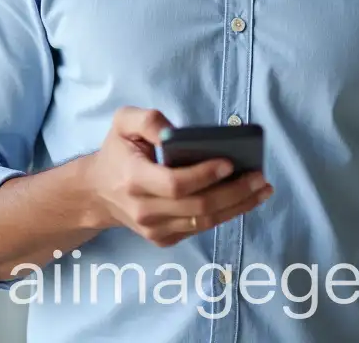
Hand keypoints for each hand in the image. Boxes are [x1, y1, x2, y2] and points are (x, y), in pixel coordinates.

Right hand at [89, 107, 272, 247]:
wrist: (97, 192)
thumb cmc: (117, 151)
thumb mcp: (122, 122)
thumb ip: (147, 119)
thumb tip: (174, 132)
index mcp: (134, 178)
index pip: (175, 184)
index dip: (204, 175)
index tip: (229, 162)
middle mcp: (144, 209)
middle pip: (197, 206)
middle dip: (234, 193)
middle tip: (260, 178)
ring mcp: (153, 229)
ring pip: (203, 221)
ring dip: (237, 207)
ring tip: (261, 189)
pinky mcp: (162, 238)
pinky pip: (199, 228)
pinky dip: (225, 215)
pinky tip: (244, 199)